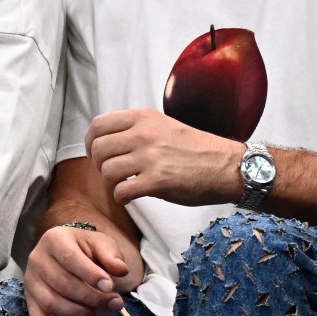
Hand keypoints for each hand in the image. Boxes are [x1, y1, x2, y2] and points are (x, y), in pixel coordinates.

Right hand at [24, 225, 134, 315]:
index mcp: (54, 239)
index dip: (90, 274)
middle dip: (92, 298)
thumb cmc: (85, 248)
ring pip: (52, 303)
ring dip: (81, 313)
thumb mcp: (100, 243)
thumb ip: (111, 254)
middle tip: (116, 303)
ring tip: (103, 313)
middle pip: (62, 283)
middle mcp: (37, 259)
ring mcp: (31, 282)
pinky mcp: (30, 302)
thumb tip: (121, 270)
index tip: (110, 286)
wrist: (67, 252)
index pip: (69, 258)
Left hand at [85, 108, 243, 205]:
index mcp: (142, 117)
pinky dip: (120, 197)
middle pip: (99, 148)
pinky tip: (129, 197)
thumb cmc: (194, 148)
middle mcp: (143, 133)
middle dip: (98, 164)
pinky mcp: (157, 181)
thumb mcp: (162, 125)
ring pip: (107, 170)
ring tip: (121, 185)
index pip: (98, 125)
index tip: (96, 154)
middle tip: (109, 173)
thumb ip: (135, 129)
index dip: (91, 142)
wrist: (225, 165)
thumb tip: (108, 141)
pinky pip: (121, 191)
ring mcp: (150, 157)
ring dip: (109, 182)